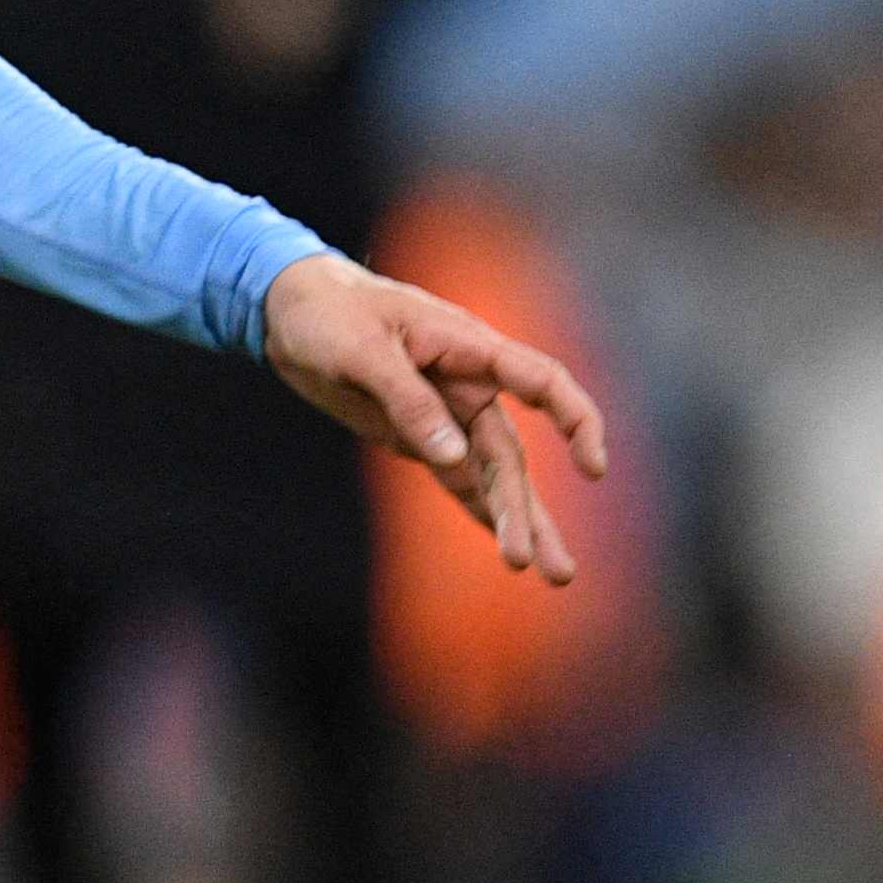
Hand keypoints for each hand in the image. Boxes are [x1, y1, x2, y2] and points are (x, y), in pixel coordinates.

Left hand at [260, 252, 613, 583]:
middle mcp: (468, 384)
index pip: (541, 381)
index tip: (593, 468)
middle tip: (546, 569)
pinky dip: (478, 511)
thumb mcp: (361, 351)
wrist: (289, 308)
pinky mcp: (416, 436)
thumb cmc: (329, 314)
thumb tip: (454, 458)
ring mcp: (445, 414)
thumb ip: (408, 401)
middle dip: (527, 510)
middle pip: (509, 455)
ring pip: (489, 475)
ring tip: (546, 573)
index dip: (576, 421)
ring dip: (514, 521)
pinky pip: (455, 479)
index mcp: (467, 347)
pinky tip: (506, 549)